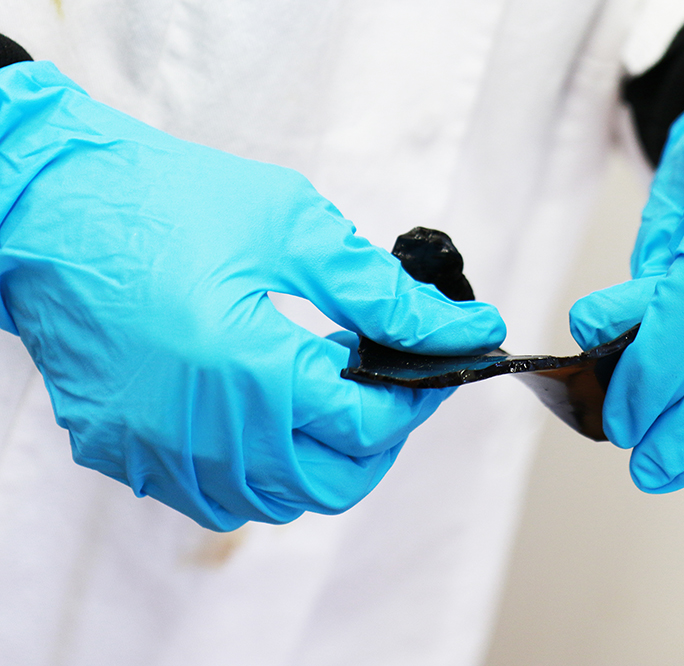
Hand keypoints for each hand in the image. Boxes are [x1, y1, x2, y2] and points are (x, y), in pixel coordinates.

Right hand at [0, 62, 504, 529]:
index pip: (368, 419)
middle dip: (381, 440)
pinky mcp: (124, 450)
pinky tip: (267, 418)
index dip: (417, 395)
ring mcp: (157, 450)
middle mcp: (202, 429)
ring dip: (324, 459)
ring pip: (278, 501)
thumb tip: (458, 328)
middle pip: (333, 482)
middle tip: (391, 386)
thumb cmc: (161, 199)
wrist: (47, 204)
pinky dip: (262, 471)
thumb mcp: (290, 225)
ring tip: (330, 394)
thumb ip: (379, 291)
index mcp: (248, 367)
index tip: (438, 361)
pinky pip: (214, 496)